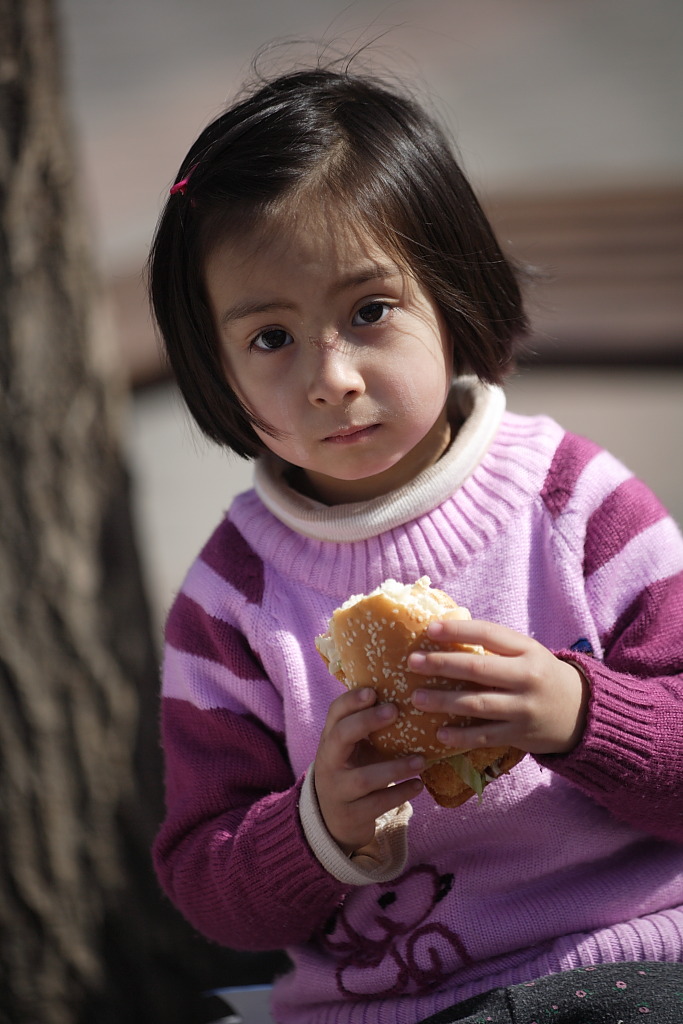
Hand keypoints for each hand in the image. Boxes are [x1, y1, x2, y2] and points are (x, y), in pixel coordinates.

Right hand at [314, 687, 423, 855]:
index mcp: (330, 739)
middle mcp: (329, 762)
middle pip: (340, 737)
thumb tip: (409, 693)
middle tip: (394, 711)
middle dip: (365, 722)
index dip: (351, 700)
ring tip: (421, 760)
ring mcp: (338, 790)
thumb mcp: (353, 748)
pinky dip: (400, 794)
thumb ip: (368, 726)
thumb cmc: (352, 770)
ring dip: (394, 767)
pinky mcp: (352, 815)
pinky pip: (377, 804)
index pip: (335, 713)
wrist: (333, 819)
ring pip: (363, 778)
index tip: (373, 691)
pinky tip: (419, 785)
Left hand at [407, 618, 587, 755]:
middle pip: (478, 668)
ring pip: (478, 704)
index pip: (488, 634)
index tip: (429, 629)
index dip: (458, 630)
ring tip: (417, 698)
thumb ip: (495, 646)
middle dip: (442, 664)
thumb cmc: (540, 675)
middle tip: (412, 663)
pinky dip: (462, 736)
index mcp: (526, 650)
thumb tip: (444, 633)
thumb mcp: (526, 653)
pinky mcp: (521, 734)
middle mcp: (526, 677)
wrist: (581, 712)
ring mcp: (524, 708)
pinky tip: (439, 734)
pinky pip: (486, 735)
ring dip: (444, 702)